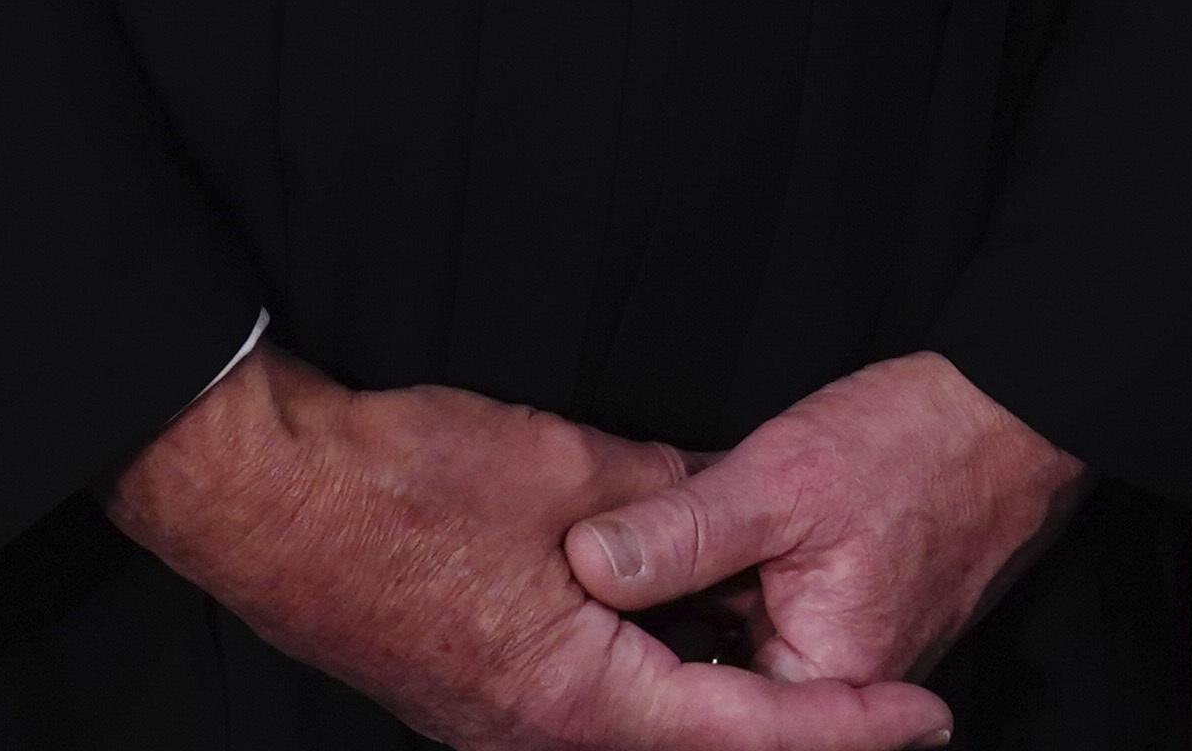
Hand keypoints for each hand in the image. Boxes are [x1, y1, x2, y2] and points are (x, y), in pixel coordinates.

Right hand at [110, 347, 947, 750]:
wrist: (264, 496)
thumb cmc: (398, 483)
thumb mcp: (567, 468)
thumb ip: (666, 502)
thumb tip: (720, 511)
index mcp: (576, 700)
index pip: (746, 732)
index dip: (846, 729)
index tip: (927, 718)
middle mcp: (539, 737)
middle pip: (697, 745)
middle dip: (789, 723)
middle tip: (885, 702)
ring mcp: (498, 725)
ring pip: (644, 727)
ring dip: (720, 695)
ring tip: (800, 659)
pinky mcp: (472, 694)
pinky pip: (592, 705)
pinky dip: (656, 678)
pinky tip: (691, 631)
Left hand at [569, 354, 1087, 699]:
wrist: (1016, 408)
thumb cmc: (924, 441)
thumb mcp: (782, 475)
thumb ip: (681, 531)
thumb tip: (589, 564)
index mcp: (827, 674)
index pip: (700, 705)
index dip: (636, 653)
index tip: (591, 611)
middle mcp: (843, 679)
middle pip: (719, 672)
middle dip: (669, 619)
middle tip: (620, 559)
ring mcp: (852, 648)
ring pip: (740, 638)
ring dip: (703, 593)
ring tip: (676, 534)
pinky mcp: (855, 613)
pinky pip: (772, 613)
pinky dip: (739, 576)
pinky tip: (724, 531)